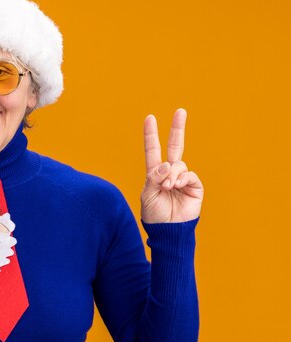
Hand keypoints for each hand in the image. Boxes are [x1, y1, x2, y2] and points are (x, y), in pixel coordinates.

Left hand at [141, 108, 203, 222]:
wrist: (167, 230)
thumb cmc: (154, 214)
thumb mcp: (148, 194)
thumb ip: (155, 177)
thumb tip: (168, 164)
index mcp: (155, 173)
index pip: (153, 150)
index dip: (151, 135)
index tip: (149, 118)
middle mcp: (170, 172)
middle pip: (174, 146)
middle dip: (177, 128)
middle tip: (180, 111)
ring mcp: (183, 178)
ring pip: (179, 164)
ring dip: (171, 174)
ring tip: (167, 187)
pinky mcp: (195, 186)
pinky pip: (189, 174)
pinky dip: (182, 178)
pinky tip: (177, 186)